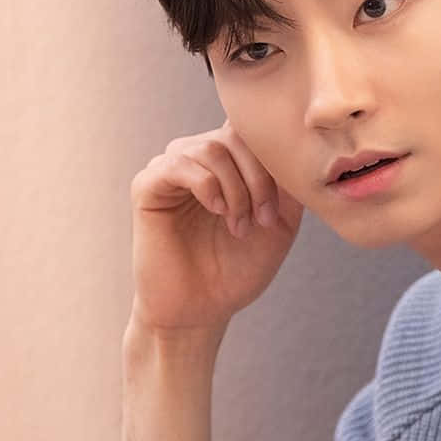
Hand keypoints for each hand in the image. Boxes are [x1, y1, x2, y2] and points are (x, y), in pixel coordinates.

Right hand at [128, 119, 302, 334]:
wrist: (202, 310)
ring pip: (210, 148)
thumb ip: (288, 184)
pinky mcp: (147, 186)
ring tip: (239, 225)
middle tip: (263, 219)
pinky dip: (206, 184)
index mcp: (228, 161)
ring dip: (235, 188)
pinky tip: (216, 210)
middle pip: (235, 136)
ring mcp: (170, 169)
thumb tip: (293, 147)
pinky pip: (177, 164)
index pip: (251, 130)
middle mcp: (197, 157)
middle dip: (259, 178)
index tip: (280, 206)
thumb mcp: (279, 223)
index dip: (273, 159)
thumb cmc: (238, 268)